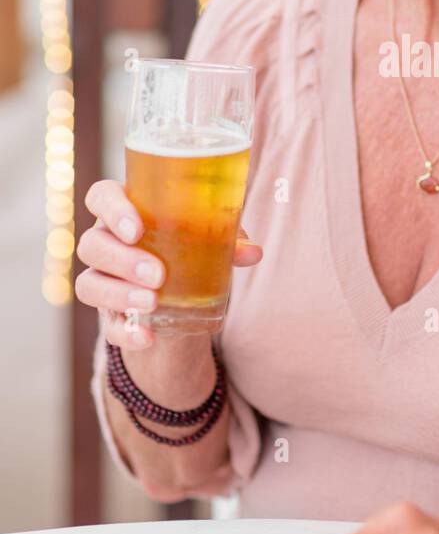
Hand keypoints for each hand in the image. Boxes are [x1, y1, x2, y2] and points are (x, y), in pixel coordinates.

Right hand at [75, 178, 262, 349]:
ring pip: (89, 284)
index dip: (112, 209)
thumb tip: (253, 252)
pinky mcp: (110, 315)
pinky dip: (126, 333)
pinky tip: (147, 336)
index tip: (136, 229)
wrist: (183, 295)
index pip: (101, 196)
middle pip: (93, 244)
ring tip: (152, 302)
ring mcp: (103, 279)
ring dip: (118, 294)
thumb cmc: (191, 248)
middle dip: (121, 259)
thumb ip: (229, 240)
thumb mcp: (210, 239)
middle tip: (157, 274)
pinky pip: (107, 326)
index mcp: (126, 212)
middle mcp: (105, 242)